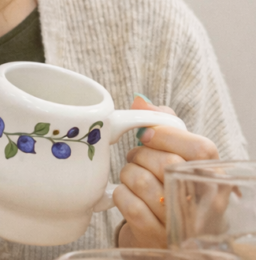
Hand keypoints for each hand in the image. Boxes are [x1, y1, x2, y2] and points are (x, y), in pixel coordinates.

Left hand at [115, 96, 218, 247]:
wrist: (170, 234)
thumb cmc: (174, 186)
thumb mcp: (180, 156)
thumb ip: (165, 125)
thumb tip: (141, 102)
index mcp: (216, 177)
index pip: (200, 148)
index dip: (166, 135)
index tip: (144, 134)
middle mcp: (206, 203)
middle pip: (167, 163)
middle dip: (140, 154)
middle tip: (136, 157)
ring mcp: (181, 222)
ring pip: (142, 181)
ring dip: (128, 173)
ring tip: (133, 176)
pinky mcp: (156, 235)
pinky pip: (128, 203)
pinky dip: (121, 193)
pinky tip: (128, 194)